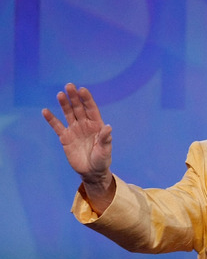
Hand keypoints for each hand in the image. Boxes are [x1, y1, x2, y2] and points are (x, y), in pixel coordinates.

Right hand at [43, 84, 115, 210]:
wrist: (91, 172)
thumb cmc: (102, 160)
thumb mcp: (105, 150)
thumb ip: (105, 139)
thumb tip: (108, 127)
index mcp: (97, 125)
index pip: (92, 109)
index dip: (87, 99)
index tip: (82, 90)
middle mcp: (85, 125)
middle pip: (79, 108)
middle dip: (74, 98)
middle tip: (69, 86)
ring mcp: (75, 130)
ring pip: (68, 114)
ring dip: (64, 104)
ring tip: (60, 94)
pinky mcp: (65, 138)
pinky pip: (57, 126)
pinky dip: (51, 119)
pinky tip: (45, 111)